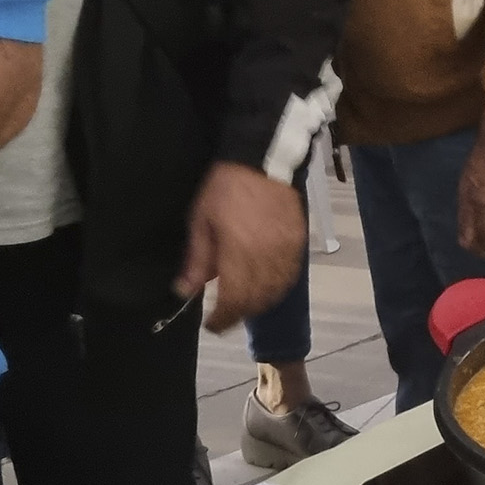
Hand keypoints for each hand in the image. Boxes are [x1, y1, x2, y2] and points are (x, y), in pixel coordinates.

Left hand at [177, 162, 306, 332]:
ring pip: (275, 292)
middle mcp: (266, 257)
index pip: (233, 300)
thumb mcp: (201, 221)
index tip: (211, 324)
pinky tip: (266, 287)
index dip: (222, 319)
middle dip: (238, 314)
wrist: (263, 160)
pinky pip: (290, 276)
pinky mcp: (299, 244)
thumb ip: (197, 259)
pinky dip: (277, 288)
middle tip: (224, 316)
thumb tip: (185, 291)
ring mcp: (286, 251)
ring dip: (258, 304)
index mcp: (238, 252)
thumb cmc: (225, 188)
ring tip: (243, 303)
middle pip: (255, 301)